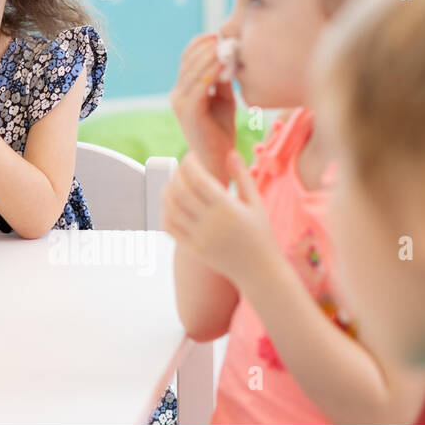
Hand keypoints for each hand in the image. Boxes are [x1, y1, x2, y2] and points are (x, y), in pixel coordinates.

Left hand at [162, 150, 277, 286]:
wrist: (260, 271)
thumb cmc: (261, 233)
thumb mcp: (256, 203)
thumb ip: (242, 177)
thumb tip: (230, 152)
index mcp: (228, 209)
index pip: (198, 179)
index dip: (189, 163)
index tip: (190, 155)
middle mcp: (211, 223)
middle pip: (180, 191)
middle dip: (176, 174)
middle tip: (180, 168)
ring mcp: (200, 238)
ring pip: (170, 208)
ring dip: (166, 191)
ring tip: (172, 183)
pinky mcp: (193, 249)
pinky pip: (169, 227)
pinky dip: (164, 212)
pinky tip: (169, 203)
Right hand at [169, 33, 235, 180]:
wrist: (216, 161)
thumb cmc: (221, 131)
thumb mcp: (223, 99)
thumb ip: (222, 80)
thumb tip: (228, 56)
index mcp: (183, 90)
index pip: (187, 58)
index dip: (200, 44)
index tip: (219, 34)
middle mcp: (177, 94)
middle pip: (188, 60)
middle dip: (207, 46)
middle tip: (225, 36)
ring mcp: (180, 102)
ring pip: (193, 71)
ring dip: (210, 56)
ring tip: (226, 46)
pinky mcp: (189, 111)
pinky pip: (199, 86)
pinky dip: (211, 72)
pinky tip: (224, 64)